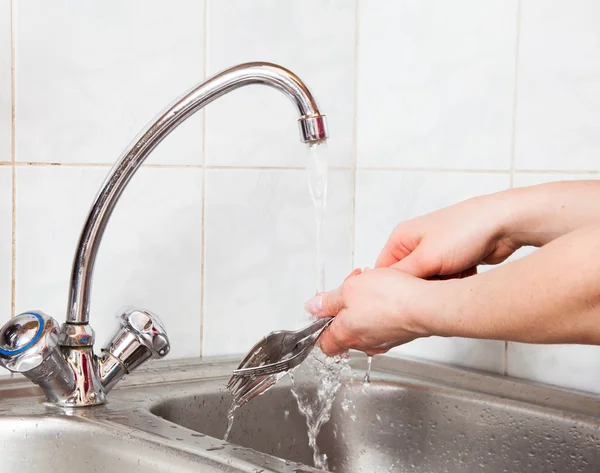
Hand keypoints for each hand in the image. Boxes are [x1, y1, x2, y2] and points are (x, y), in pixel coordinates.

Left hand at [304, 268, 432, 355]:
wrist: (424, 305)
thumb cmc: (389, 299)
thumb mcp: (348, 290)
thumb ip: (328, 301)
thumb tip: (313, 307)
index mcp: (345, 335)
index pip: (324, 344)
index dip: (321, 327)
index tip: (324, 310)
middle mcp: (363, 344)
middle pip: (345, 331)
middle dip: (345, 308)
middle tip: (350, 289)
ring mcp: (383, 341)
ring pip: (365, 325)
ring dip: (364, 306)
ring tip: (371, 285)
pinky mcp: (400, 335)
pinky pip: (383, 323)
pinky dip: (381, 309)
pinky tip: (387, 293)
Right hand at [376, 194, 518, 277]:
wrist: (505, 223)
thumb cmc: (465, 231)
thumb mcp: (426, 258)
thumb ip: (402, 277)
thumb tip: (383, 291)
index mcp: (401, 238)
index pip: (384, 272)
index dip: (393, 289)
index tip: (407, 299)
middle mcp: (415, 244)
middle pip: (408, 280)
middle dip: (424, 287)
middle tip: (438, 285)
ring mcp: (436, 252)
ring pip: (429, 283)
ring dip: (441, 285)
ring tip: (455, 275)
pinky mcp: (453, 259)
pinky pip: (446, 281)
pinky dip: (455, 282)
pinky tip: (467, 272)